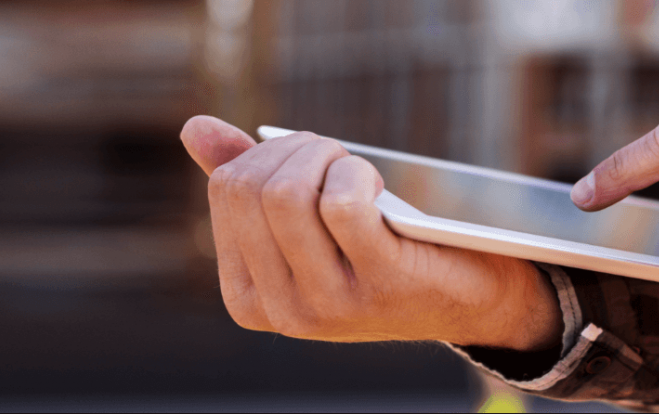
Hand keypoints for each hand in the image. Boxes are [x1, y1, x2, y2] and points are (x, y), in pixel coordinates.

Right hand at [179, 116, 561, 350]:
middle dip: (296, 148)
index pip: (226, 191)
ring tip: (355, 168)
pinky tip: (377, 187)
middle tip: (336, 156)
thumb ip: (252, 183)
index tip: (307, 160)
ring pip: (287, 194)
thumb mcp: (309, 224)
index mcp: (248, 297)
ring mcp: (327, 304)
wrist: (465, 299)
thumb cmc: (380, 251)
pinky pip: (342, 203)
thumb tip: (193, 128)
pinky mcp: (378, 285)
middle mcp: (280, 311)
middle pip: (252, 188)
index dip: (268, 153)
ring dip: (327, 157)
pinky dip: (357, 174)